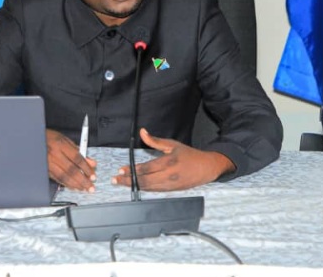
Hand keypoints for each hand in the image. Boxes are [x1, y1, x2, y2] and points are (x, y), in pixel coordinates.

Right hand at [46, 129, 96, 191]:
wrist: (32, 140)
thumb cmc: (49, 138)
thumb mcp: (65, 140)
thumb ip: (79, 151)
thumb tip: (90, 162)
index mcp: (61, 145)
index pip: (77, 159)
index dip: (86, 169)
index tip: (93, 176)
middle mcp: (54, 154)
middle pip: (71, 170)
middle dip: (82, 180)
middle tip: (90, 187)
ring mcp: (48, 163)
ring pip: (63, 176)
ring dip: (75, 184)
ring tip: (83, 188)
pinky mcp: (44, 169)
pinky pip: (56, 178)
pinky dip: (65, 183)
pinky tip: (72, 186)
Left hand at [111, 128, 235, 190]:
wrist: (207, 167)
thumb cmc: (189, 154)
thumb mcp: (172, 144)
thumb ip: (155, 141)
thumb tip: (142, 132)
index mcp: (169, 162)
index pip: (147, 168)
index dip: (132, 170)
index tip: (121, 170)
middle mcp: (169, 175)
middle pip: (145, 181)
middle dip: (128, 181)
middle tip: (116, 180)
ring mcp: (170, 185)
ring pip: (149, 188)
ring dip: (134, 186)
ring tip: (122, 184)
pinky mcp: (172, 191)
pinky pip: (155, 191)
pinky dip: (144, 189)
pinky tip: (136, 187)